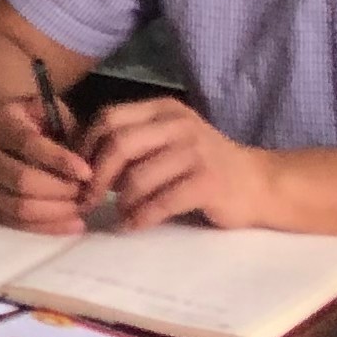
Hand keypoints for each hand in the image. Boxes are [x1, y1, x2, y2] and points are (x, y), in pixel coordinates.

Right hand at [0, 102, 98, 231]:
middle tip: (86, 192)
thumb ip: (66, 129)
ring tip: (81, 208)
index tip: (88, 173)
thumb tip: (91, 162)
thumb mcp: (45, 110)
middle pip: (22, 180)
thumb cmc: (25, 118)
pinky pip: (16, 224)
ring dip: (56, 212)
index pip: (28, 144)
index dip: (59, 160)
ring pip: (18, 207)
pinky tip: (73, 224)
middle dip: (60, 190)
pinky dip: (46, 228)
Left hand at [82, 98, 278, 228]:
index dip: (85, 147)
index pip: (108, 118)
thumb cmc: (203, 164)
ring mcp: (195, 152)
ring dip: (119, 201)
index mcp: (162, 109)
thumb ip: (133, 142)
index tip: (77, 173)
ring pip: (137, 177)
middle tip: (86, 200)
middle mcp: (178, 124)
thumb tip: (80, 163)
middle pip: (118, 144)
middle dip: (95, 176)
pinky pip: (161, 202)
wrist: (259, 184)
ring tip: (117, 214)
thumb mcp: (167, 140)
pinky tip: (131, 227)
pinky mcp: (208, 182)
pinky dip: (140, 218)